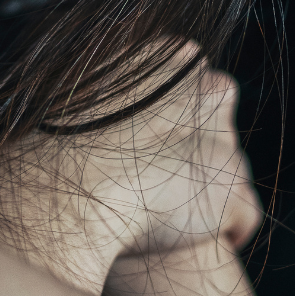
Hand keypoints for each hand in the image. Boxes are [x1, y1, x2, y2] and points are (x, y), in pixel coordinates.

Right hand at [0, 45, 266, 295]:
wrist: (62, 189)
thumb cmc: (51, 140)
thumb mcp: (75, 83)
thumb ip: (107, 80)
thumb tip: (96, 83)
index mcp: (170, 55)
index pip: (186, 80)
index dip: (164, 117)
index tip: (140, 143)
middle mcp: (207, 87)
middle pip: (213, 117)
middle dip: (192, 145)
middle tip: (154, 177)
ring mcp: (223, 138)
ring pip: (228, 166)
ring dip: (205, 190)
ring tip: (166, 215)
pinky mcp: (229, 189)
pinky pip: (243, 212)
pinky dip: (227, 228)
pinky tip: (199, 241)